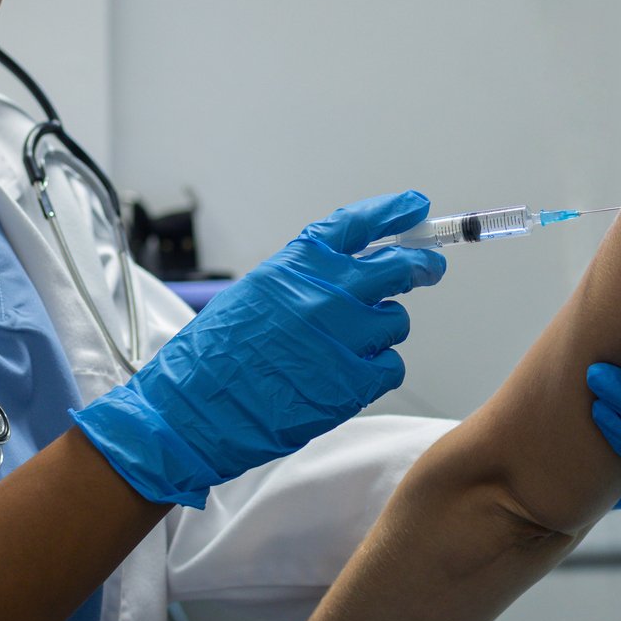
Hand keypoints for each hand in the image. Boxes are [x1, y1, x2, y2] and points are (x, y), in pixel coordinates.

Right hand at [74, 190, 445, 506]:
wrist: (191, 413)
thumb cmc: (212, 358)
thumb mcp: (253, 295)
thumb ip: (302, 280)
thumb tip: (348, 274)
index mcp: (296, 266)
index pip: (357, 225)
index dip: (392, 212)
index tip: (415, 206)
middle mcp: (325, 293)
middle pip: (398, 266)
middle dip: (420, 265)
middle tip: (428, 268)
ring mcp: (342, 337)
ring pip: (396, 321)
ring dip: (383, 330)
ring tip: (348, 346)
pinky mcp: (352, 383)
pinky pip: (391, 365)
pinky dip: (378, 370)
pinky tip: (348, 376)